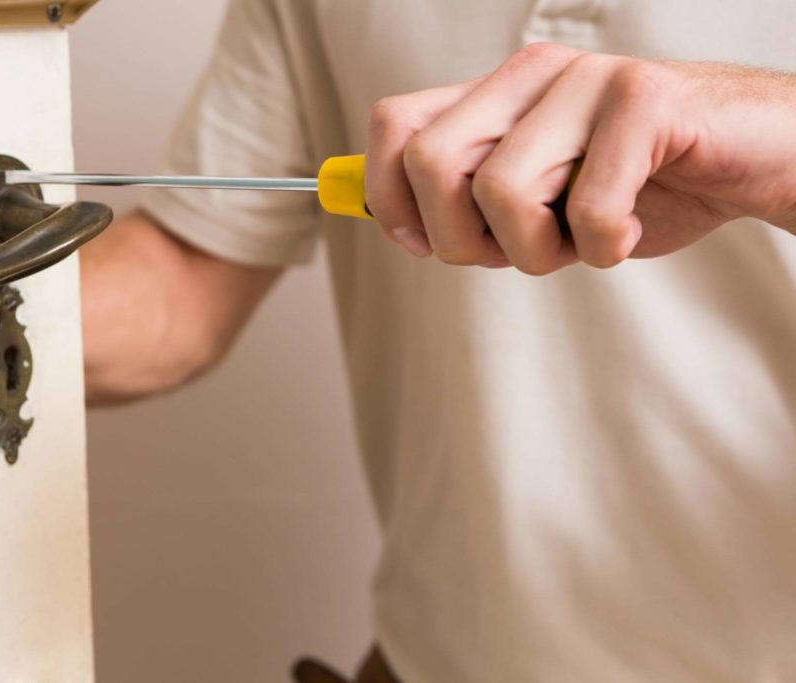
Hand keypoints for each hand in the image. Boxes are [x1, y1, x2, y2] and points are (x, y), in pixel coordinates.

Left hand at [365, 43, 795, 273]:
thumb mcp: (538, 203)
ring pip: (500, 192)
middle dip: (460, 239)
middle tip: (520, 249)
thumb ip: (471, 206)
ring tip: (584, 239)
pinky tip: (631, 229)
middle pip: (429, 162)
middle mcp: (529, 76)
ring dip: (539, 252)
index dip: (387, 196)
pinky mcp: (645, 100)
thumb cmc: (639, 186)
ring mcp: (586, 81)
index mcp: (496, 96)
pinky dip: (606, 249)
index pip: (394, 125)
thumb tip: (399, 228)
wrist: (750, 161)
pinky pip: (588, 209)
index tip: (421, 242)